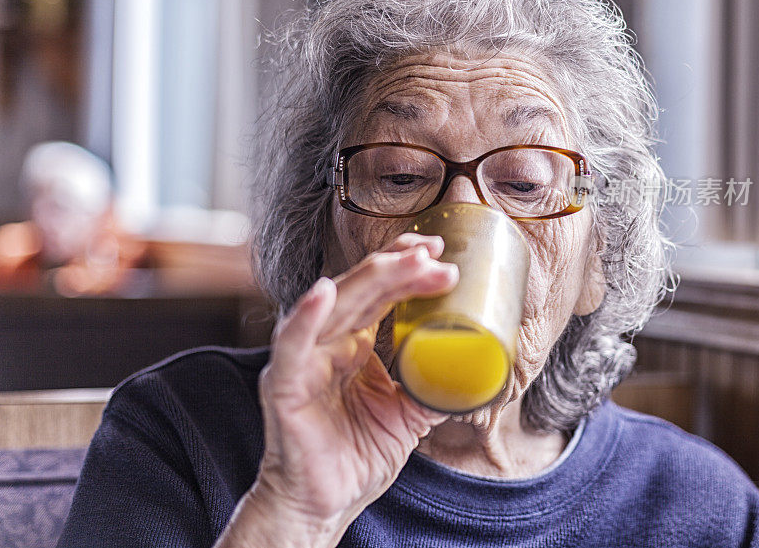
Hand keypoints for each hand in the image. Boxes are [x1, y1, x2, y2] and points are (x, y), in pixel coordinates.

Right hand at [216, 234, 457, 547]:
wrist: (322, 505)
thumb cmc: (355, 457)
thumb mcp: (407, 415)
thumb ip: (431, 386)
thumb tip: (474, 368)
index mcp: (352, 342)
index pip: (378, 292)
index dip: (405, 269)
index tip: (438, 254)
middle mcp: (327, 341)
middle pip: (361, 289)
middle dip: (399, 266)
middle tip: (435, 252)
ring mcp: (304, 358)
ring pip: (335, 304)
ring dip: (370, 279)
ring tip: (410, 262)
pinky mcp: (284, 384)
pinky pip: (293, 345)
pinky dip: (306, 318)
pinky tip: (323, 293)